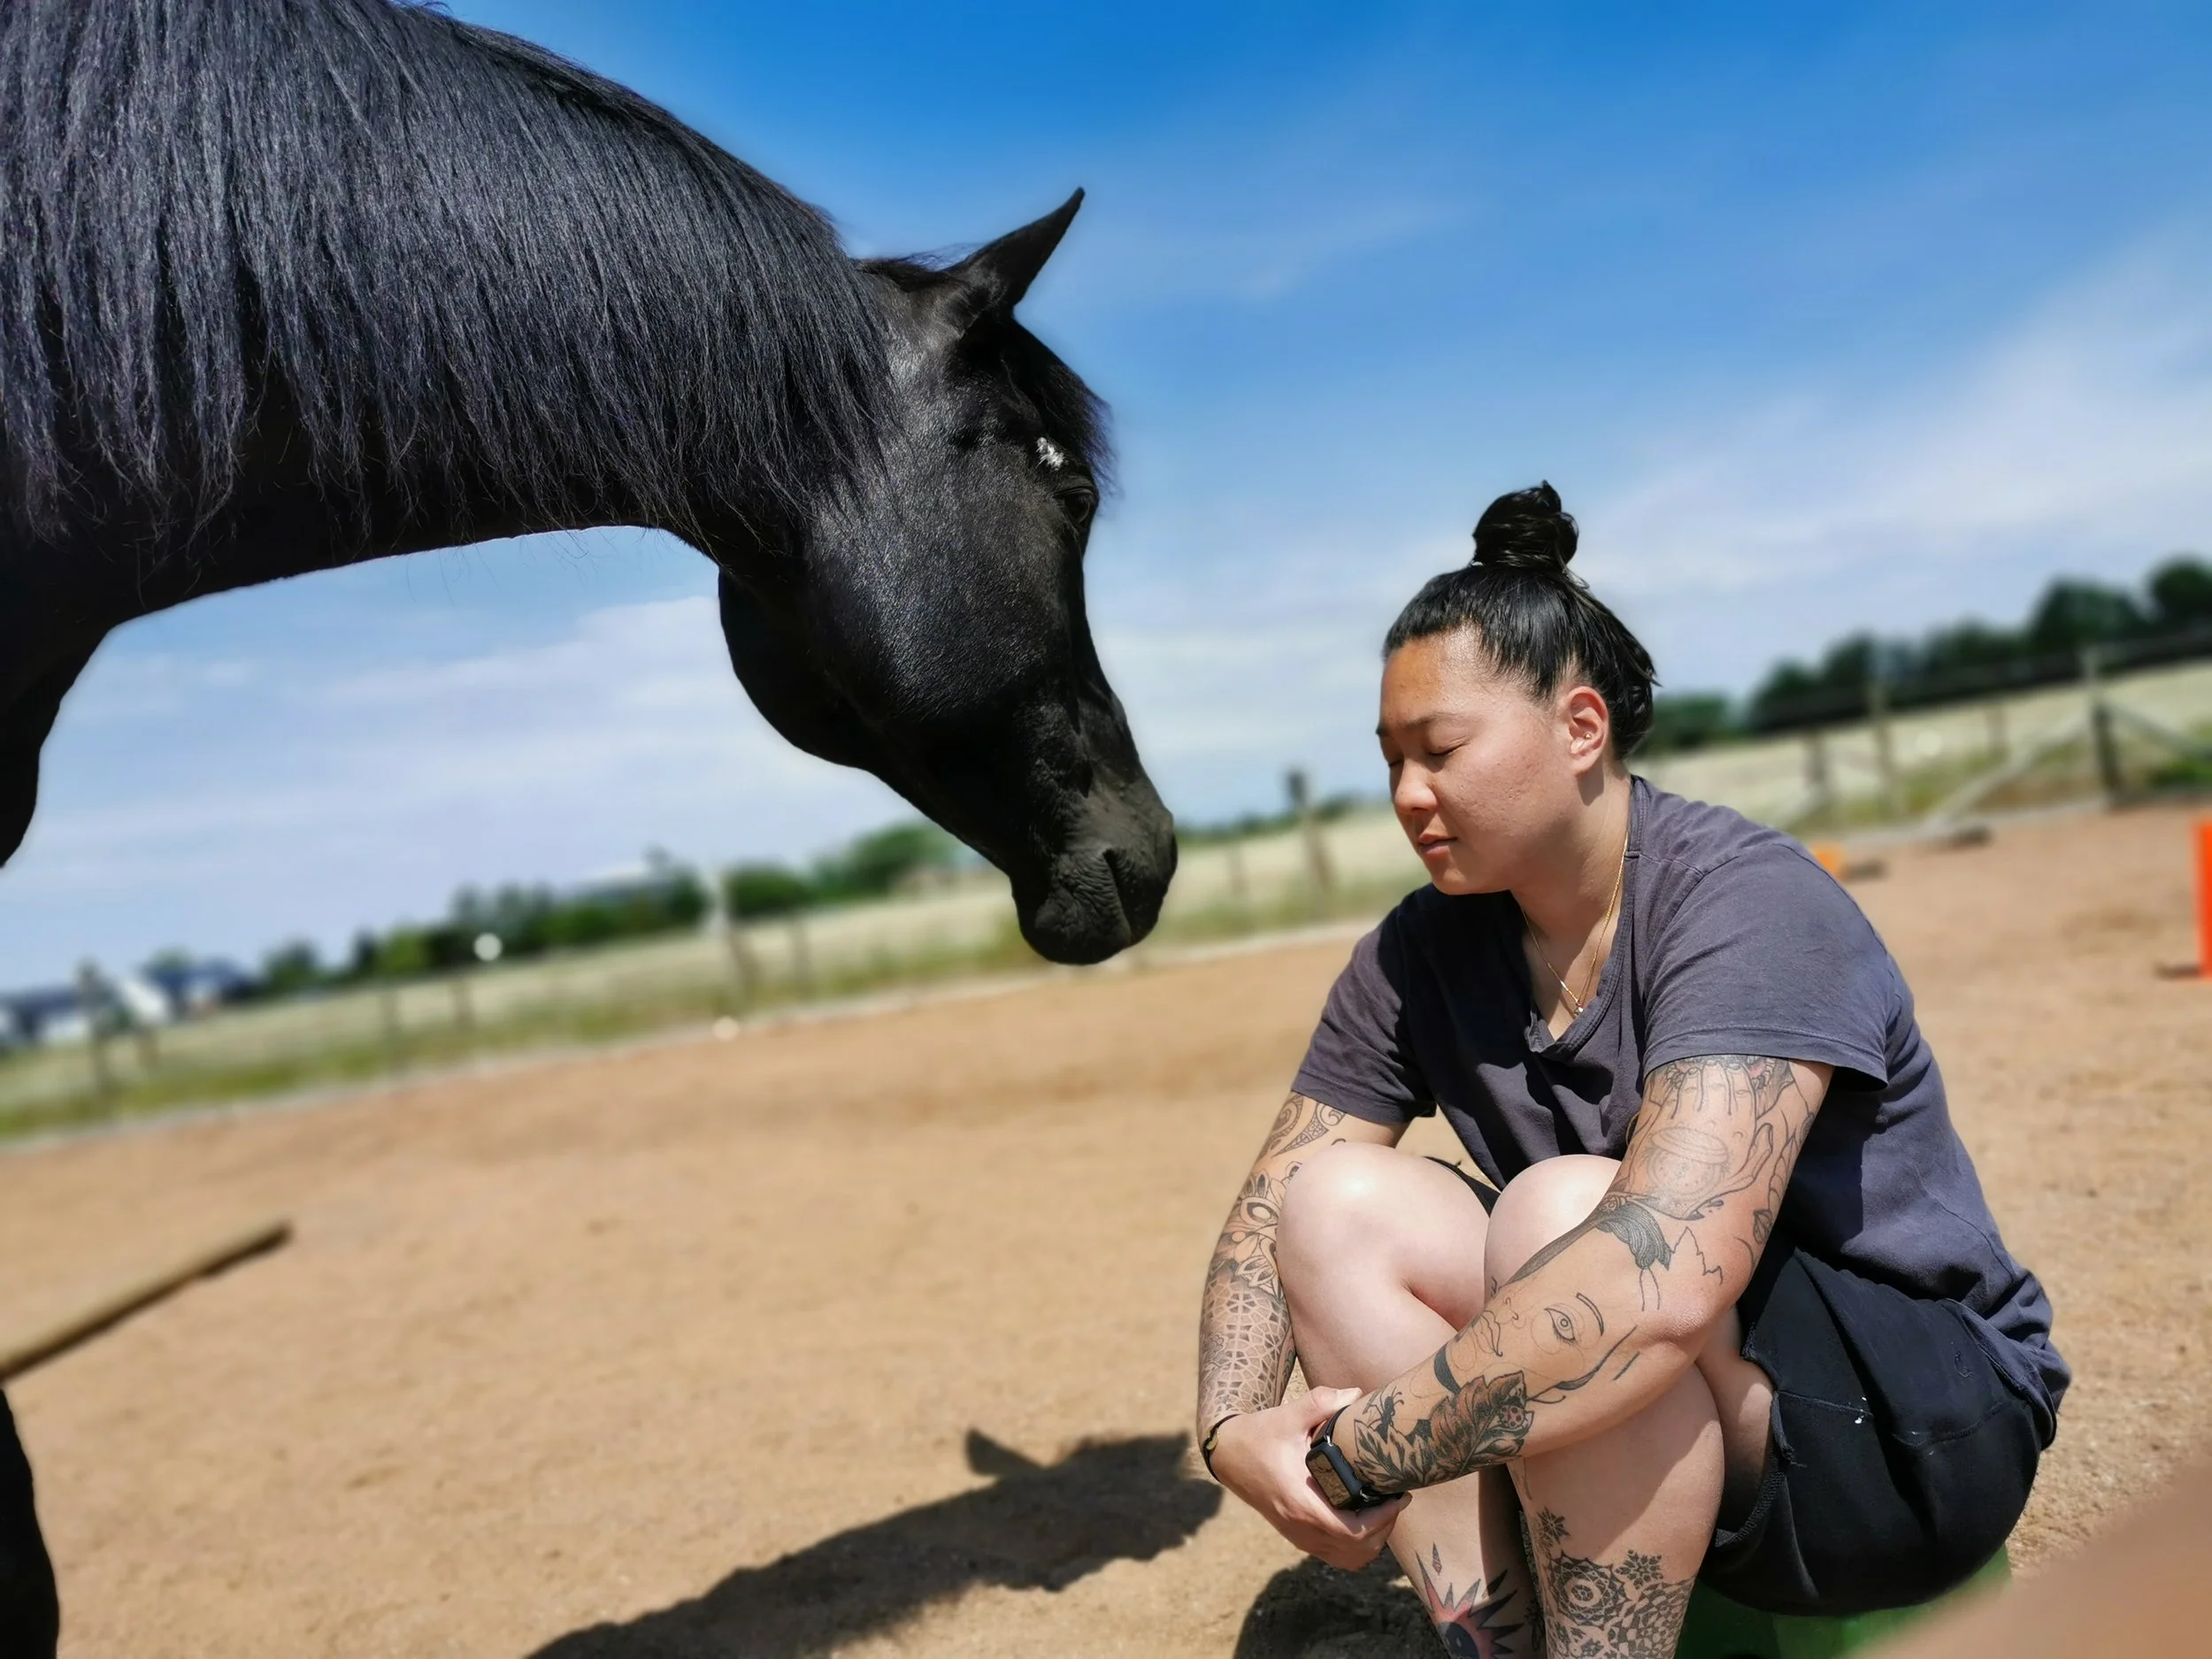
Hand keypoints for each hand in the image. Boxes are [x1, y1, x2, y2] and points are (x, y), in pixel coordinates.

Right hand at [1208, 1387, 1408, 1570]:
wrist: (1228, 1455)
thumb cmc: (1259, 1435)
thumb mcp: (1287, 1415)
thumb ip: (1320, 1403)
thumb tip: (1355, 1395)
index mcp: (1301, 1503)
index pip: (1352, 1531)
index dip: (1382, 1519)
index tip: (1399, 1496)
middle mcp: (1300, 1527)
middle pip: (1356, 1550)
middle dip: (1384, 1528)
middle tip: (1395, 1499)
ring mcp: (1298, 1535)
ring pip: (1348, 1558)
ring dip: (1371, 1541)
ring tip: (1382, 1510)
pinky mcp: (1297, 1535)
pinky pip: (1335, 1555)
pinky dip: (1355, 1547)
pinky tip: (1362, 1520)